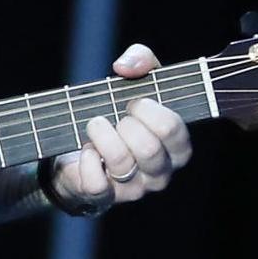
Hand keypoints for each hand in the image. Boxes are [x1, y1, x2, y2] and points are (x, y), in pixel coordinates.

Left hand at [47, 44, 193, 213]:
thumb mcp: (136, 81)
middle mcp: (160, 172)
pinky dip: (87, 161)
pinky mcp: (105, 197)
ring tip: (95, 125)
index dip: (149, 110)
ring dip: (102, 136)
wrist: (81, 149)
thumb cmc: (119, 114)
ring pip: (122, 163)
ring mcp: (134, 189)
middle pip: (149, 148)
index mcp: (176, 147)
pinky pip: (97, 183)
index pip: (172, 129)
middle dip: (126, 124)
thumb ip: (141, 60)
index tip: (134, 101)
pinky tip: (86, 150)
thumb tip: (125, 67)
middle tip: (114, 116)